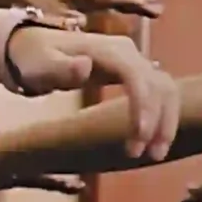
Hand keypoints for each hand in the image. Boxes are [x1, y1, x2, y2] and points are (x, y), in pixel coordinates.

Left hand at [5, 28, 180, 159]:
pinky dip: (160, 117)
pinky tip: (151, 141)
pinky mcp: (135, 74)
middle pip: (159, 85)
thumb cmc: (35, 58)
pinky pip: (158, 94)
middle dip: (159, 120)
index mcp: (108, 50)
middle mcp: (128, 53)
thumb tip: (86, 66)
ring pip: (165, 90)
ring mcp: (133, 62)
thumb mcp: (40, 64)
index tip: (139, 134)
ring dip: (165, 121)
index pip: (136, 76)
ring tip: (155, 153)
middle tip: (150, 154)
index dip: (143, 104)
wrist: (36, 47)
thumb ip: (60, 68)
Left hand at [18, 0, 161, 24]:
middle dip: (138, 5)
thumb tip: (83, 23)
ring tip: (150, 9)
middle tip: (158, 11)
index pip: (119, 1)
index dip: (137, 7)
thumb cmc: (35, 2)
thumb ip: (68, 21)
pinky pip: (104, 2)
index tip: (154, 12)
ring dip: (130, 5)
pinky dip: (117, 5)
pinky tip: (122, 11)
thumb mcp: (53, 15)